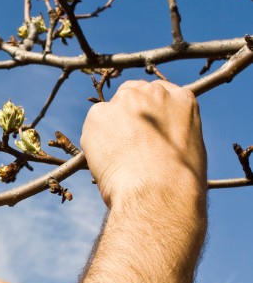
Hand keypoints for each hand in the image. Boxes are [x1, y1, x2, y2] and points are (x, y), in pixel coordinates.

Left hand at [80, 80, 205, 207]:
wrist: (158, 190)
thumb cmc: (178, 181)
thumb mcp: (190, 150)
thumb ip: (172, 132)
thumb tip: (157, 140)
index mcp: (182, 99)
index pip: (158, 93)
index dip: (148, 110)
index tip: (143, 127)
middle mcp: (153, 92)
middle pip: (131, 93)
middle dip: (126, 113)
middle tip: (124, 141)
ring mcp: (124, 100)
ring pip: (109, 111)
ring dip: (109, 129)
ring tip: (117, 158)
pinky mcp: (99, 113)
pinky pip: (91, 126)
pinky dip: (93, 142)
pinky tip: (105, 160)